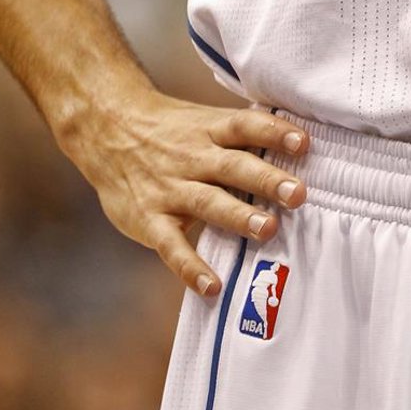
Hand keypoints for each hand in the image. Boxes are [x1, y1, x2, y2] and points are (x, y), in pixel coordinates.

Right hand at [60, 89, 309, 297]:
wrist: (106, 129)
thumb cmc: (171, 131)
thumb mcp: (203, 122)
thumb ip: (241, 137)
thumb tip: (299, 144)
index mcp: (209, 130)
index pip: (245, 125)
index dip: (273, 132)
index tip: (303, 142)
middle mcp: (192, 157)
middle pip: (233, 166)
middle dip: (266, 180)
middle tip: (298, 195)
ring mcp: (169, 189)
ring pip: (207, 202)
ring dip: (238, 216)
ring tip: (269, 229)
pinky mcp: (149, 219)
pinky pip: (171, 246)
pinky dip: (190, 267)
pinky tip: (212, 287)